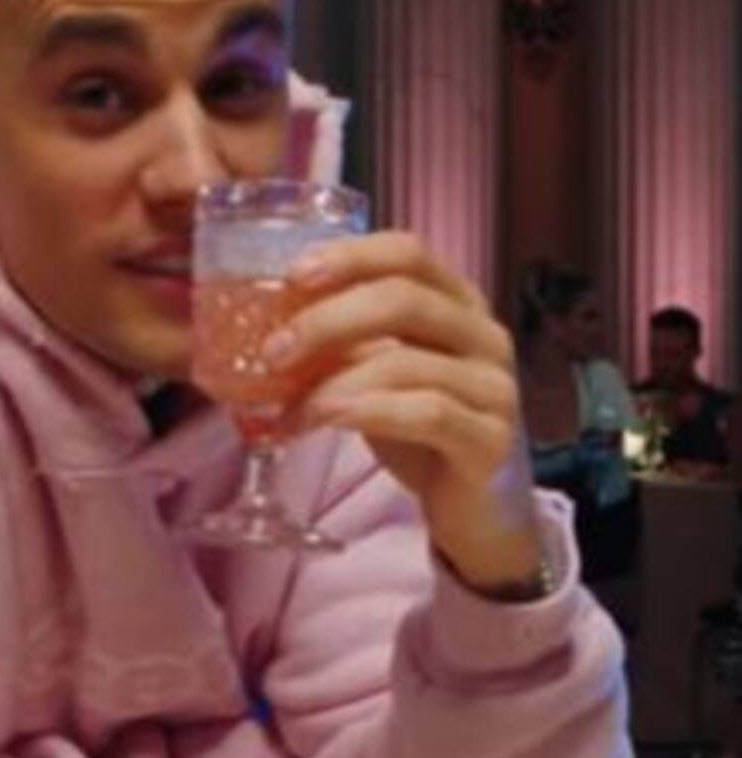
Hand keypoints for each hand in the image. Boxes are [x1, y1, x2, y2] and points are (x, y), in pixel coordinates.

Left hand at [262, 232, 541, 590]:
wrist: (471, 505)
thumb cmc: (415, 426)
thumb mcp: (373, 370)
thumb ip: (338, 342)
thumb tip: (262, 327)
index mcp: (455, 301)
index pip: (407, 252)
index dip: (350, 256)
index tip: (293, 276)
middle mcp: (483, 333)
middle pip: (404, 299)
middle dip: (327, 320)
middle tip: (273, 352)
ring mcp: (494, 385)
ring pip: (406, 362)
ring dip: (331, 385)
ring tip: (288, 412)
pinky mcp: (491, 439)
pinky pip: (427, 413)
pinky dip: (365, 413)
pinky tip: (326, 424)